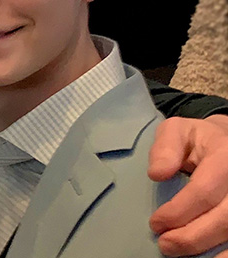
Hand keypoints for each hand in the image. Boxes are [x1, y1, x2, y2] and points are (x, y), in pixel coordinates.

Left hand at [148, 115, 227, 256]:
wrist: (227, 140)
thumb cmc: (197, 139)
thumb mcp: (176, 131)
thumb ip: (164, 148)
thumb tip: (157, 174)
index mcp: (225, 156)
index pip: (204, 191)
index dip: (179, 211)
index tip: (155, 223)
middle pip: (225, 218)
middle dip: (193, 237)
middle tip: (165, 244)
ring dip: (211, 250)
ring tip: (183, 256)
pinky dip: (225, 252)